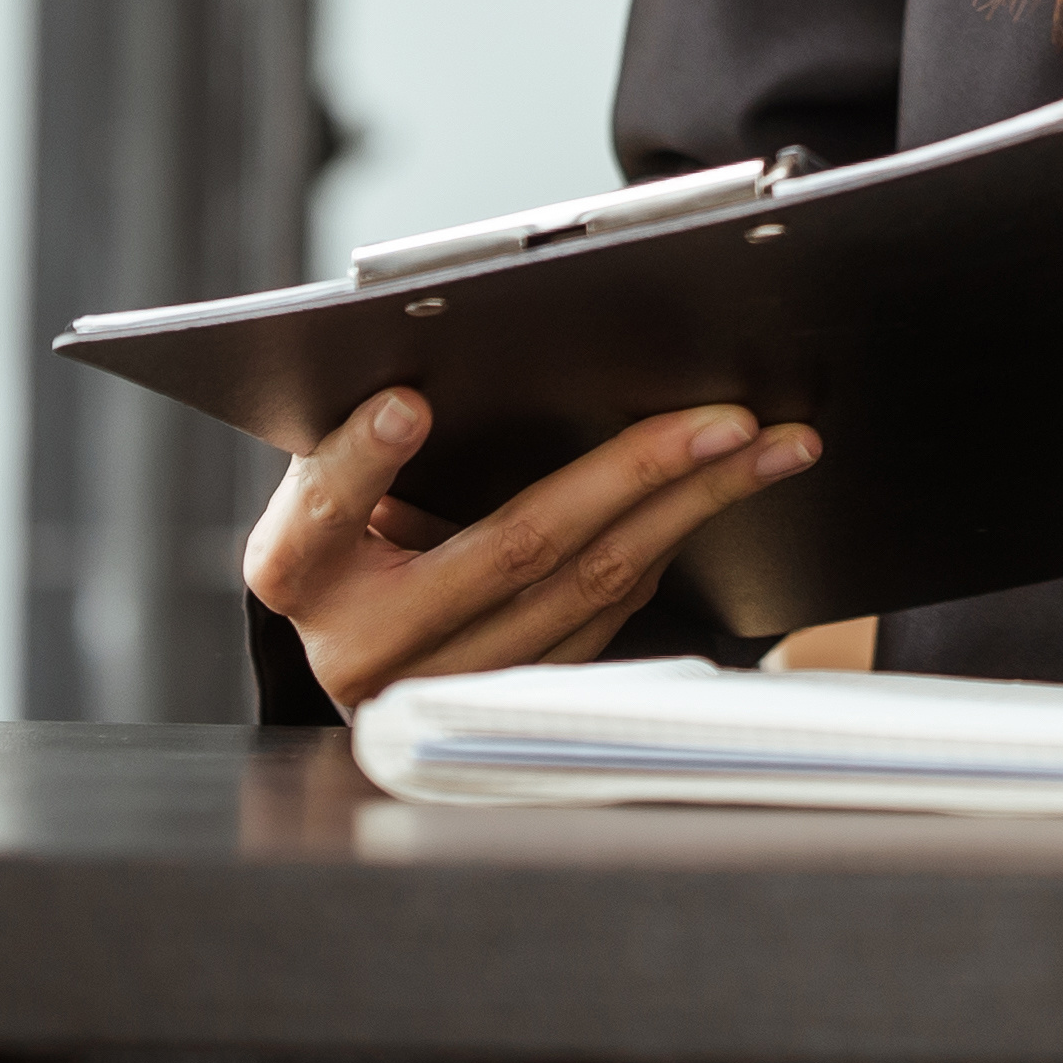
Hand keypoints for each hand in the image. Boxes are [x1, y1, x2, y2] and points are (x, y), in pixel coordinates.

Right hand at [242, 388, 820, 714]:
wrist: (346, 635)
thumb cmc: (345, 531)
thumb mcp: (325, 482)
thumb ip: (363, 437)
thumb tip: (441, 361)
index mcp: (299, 570)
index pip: (325, 510)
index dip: (366, 459)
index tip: (409, 403)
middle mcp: (364, 645)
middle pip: (513, 548)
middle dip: (633, 472)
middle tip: (721, 418)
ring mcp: (444, 685)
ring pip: (587, 588)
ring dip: (691, 509)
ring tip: (763, 447)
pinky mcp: (508, 700)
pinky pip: (607, 617)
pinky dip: (670, 546)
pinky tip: (717, 495)